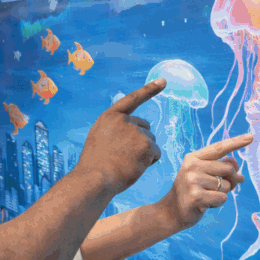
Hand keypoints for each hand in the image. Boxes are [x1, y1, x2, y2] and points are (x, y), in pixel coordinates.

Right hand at [75, 79, 163, 193]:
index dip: (149, 90)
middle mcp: (125, 120)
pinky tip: (135, 167)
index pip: (132, 99)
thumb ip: (115, 130)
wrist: (95, 178)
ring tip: (126, 163)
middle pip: (145, 128)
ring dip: (144, 153)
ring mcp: (137, 132)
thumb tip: (136, 133)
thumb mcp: (99, 138)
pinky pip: (156, 153)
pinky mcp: (147, 145)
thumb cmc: (95, 164)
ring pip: (151, 142)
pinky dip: (149, 162)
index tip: (164, 81)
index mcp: (110, 117)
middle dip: (141, 141)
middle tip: (125, 156)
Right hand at [158, 134, 253, 230]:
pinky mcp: (196, 196)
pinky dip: (218, 203)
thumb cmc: (190, 192)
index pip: (219, 148)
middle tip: (221, 188)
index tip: (251, 137)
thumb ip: (220, 173)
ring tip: (206, 196)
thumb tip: (241, 177)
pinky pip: (222, 197)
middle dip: (231, 180)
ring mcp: (193, 180)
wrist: (171, 212)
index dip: (236, 142)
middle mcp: (192, 166)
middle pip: (229, 168)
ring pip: (227, 185)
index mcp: (193, 158)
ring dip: (222, 194)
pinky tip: (205, 204)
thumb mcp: (204, 178)